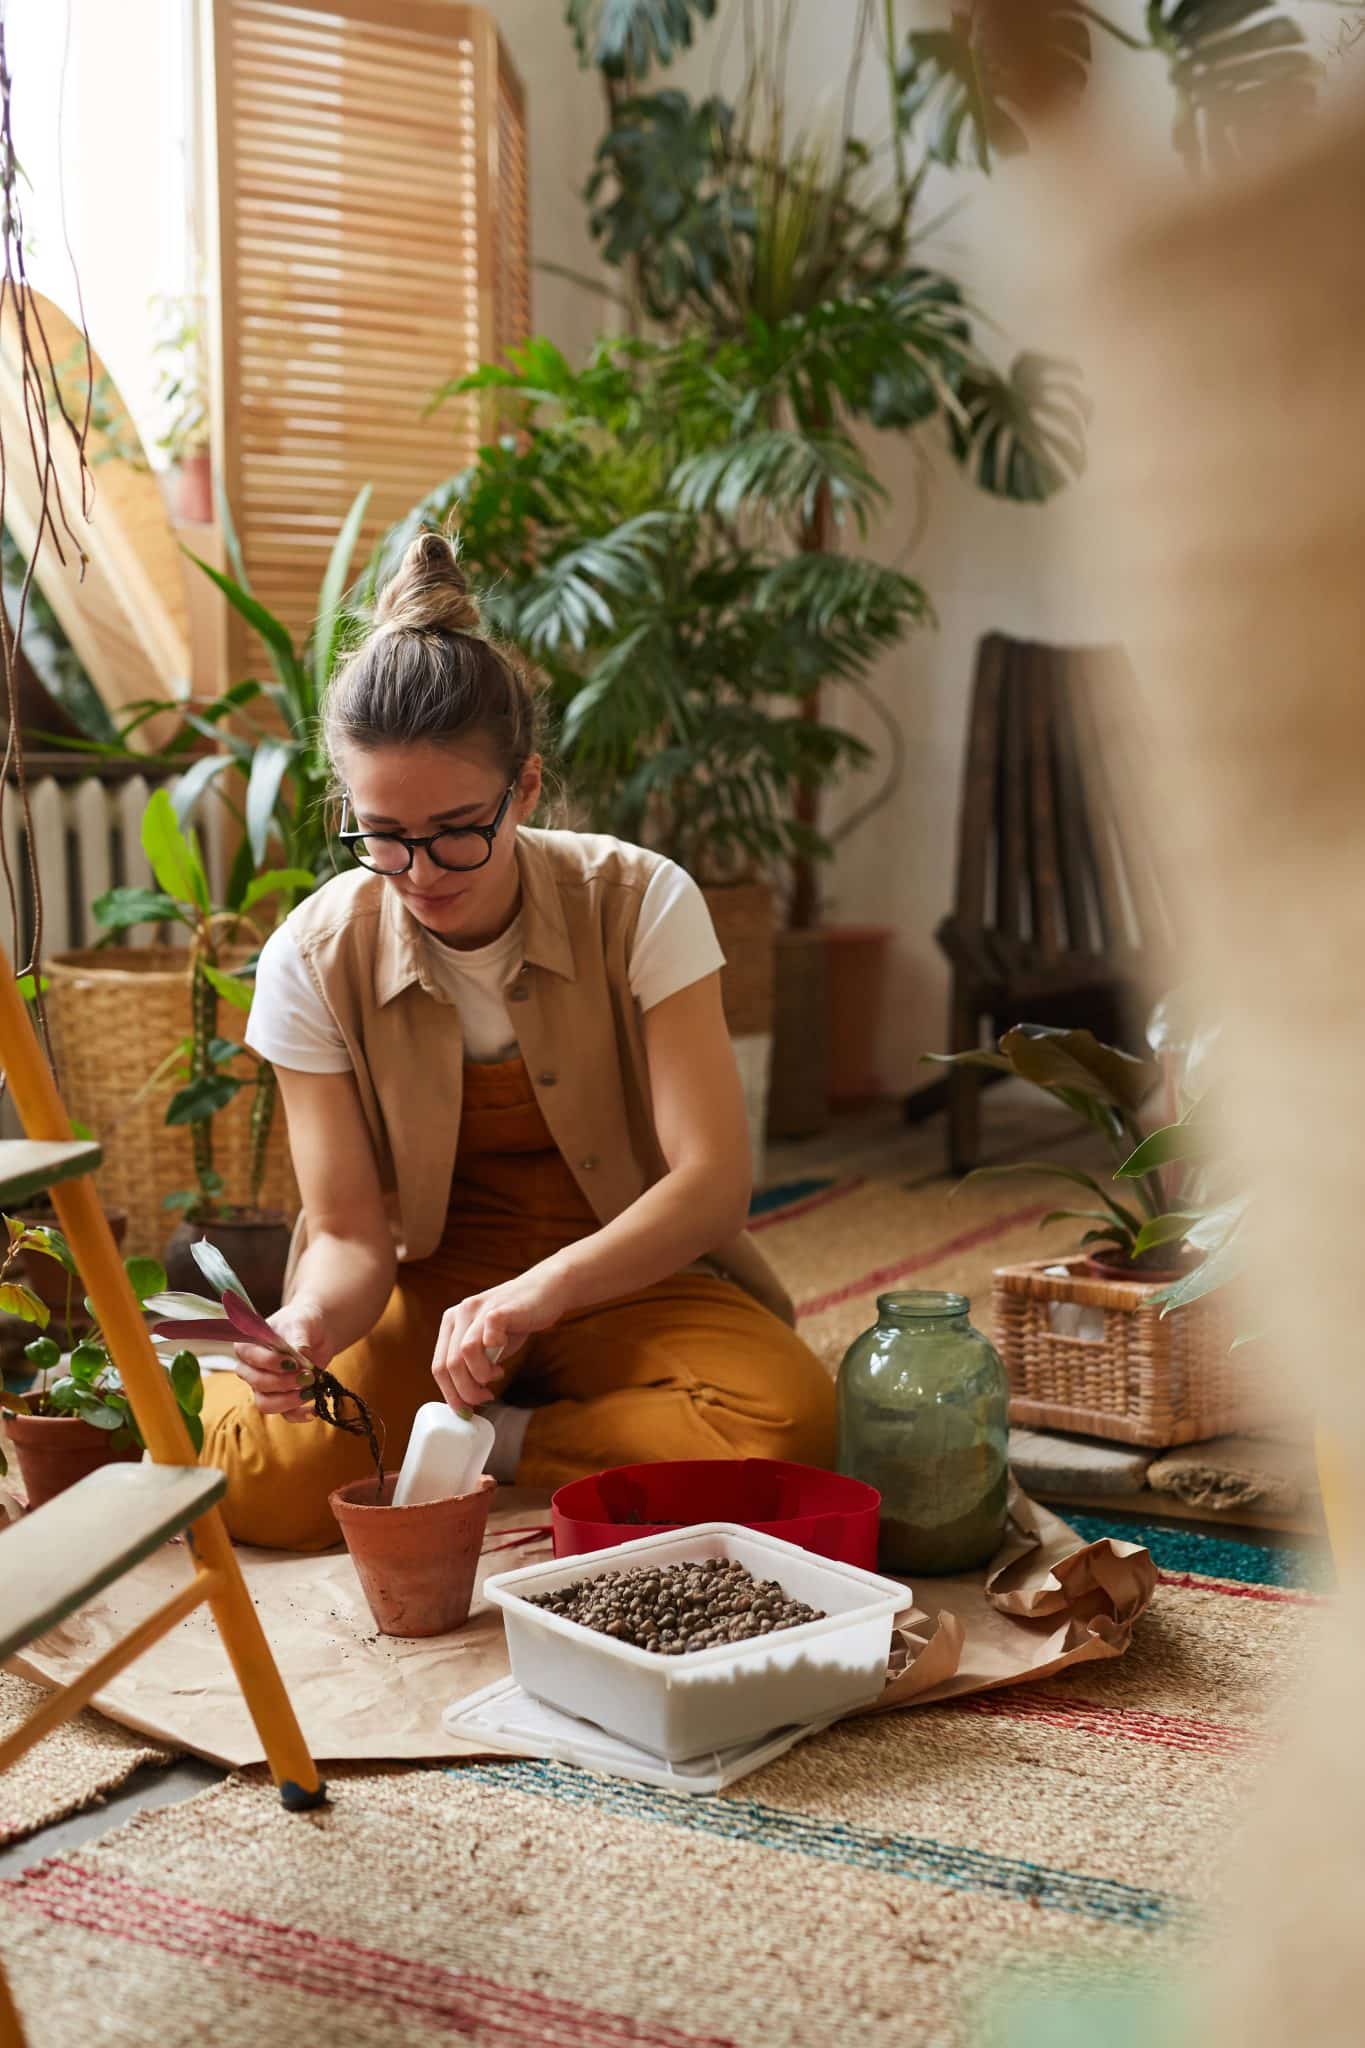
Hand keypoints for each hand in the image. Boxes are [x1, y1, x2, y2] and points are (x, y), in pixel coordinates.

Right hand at [233, 1299, 332, 1425]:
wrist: (317, 1333)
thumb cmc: (302, 1323)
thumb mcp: (300, 1324)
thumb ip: (297, 1338)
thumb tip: (300, 1353)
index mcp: (248, 1346)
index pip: (249, 1358)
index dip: (270, 1362)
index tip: (293, 1361)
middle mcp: (250, 1369)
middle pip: (257, 1383)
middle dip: (283, 1382)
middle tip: (307, 1375)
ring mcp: (264, 1387)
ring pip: (266, 1404)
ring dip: (289, 1400)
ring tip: (311, 1390)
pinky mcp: (282, 1398)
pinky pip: (285, 1414)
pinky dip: (299, 1415)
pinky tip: (314, 1410)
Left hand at [431, 1261, 570, 1410]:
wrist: (546, 1291)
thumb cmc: (517, 1321)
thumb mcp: (488, 1345)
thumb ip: (474, 1365)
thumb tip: (466, 1399)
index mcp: (451, 1323)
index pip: (438, 1366)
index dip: (450, 1393)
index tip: (465, 1410)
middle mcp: (459, 1314)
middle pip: (449, 1364)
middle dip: (465, 1391)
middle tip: (484, 1398)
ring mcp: (478, 1309)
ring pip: (463, 1353)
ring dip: (479, 1376)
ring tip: (496, 1376)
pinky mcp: (499, 1309)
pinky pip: (487, 1335)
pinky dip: (493, 1353)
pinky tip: (502, 1356)